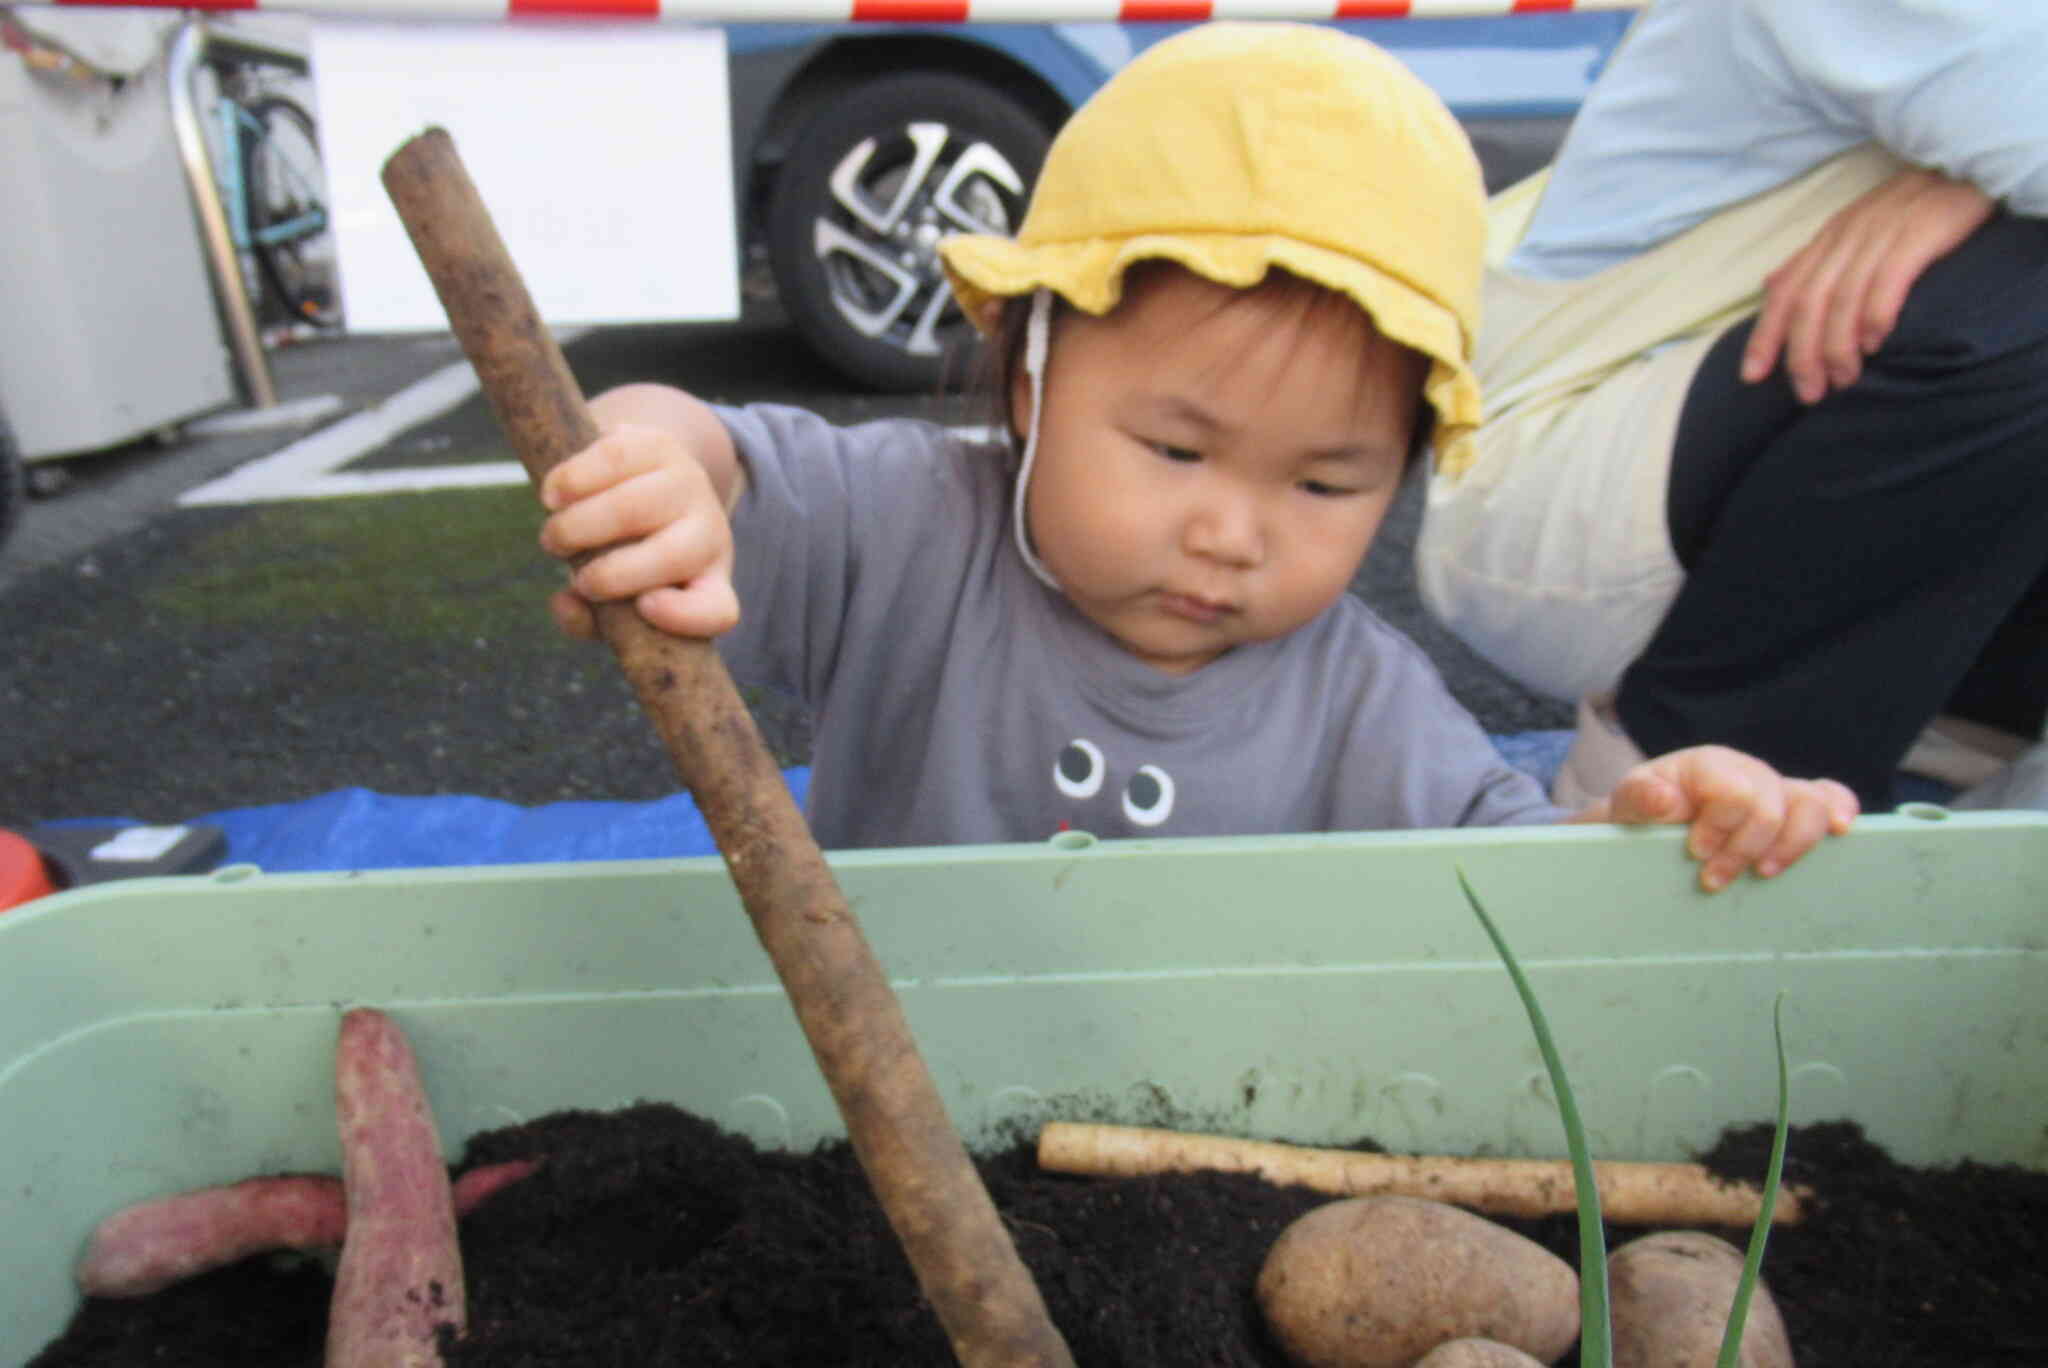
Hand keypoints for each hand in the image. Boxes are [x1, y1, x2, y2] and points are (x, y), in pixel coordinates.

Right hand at [537, 422, 739, 641]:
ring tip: (553, 537)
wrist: (645, 482)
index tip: (644, 607)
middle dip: (608, 573)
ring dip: (579, 526)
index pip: (717, 610)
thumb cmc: (626, 558)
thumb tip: (566, 604)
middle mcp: (709, 534)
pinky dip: (573, 479)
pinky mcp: (659, 444)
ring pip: (636, 506)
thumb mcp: (616, 599)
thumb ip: (588, 619)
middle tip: (569, 578)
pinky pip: (615, 458)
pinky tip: (553, 495)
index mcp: (707, 583)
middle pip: (672, 555)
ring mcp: (689, 485)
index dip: (685, 615)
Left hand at [1572, 746, 1857, 893]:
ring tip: (1763, 873)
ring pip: (1810, 804)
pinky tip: (1841, 832)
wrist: (1649, 822)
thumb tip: (1663, 798)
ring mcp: (1774, 788)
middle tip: (1713, 879)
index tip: (1695, 853)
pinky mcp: (1792, 807)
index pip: (1735, 793)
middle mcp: (1748, 772)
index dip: (1720, 827)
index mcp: (1708, 764)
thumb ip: (1640, 799)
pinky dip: (1839, 811)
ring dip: (1791, 846)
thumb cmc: (1643, 812)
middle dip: (1745, 849)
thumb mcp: (1628, 805)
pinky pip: (1829, 798)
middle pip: (1771, 806)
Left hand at [1741, 167, 1993, 403]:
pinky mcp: (1918, 233)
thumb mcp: (1854, 228)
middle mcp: (1845, 236)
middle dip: (1802, 354)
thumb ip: (1816, 259)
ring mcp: (1880, 234)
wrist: (1965, 165)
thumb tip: (1772, 286)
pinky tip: (1874, 345)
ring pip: (1843, 298)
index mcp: (1827, 238)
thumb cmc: (1909, 206)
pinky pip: (1888, 280)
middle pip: (1808, 303)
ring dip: (1838, 346)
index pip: (1783, 291)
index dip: (1764, 335)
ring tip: (1843, 380)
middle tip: (1809, 393)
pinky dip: (1876, 316)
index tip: (1752, 377)